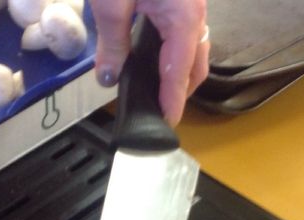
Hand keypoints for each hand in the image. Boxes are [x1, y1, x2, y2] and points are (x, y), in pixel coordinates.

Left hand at [90, 0, 209, 124]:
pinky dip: (174, 51)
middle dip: (180, 91)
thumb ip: (111, 42)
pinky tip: (153, 55)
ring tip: (155, 88)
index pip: (180, 72)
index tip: (166, 124)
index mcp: (184, 18)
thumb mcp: (111, 2)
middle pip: (195, 65)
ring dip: (179, 71)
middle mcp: (195, 13)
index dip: (172, 101)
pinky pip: (184, 32)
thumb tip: (108, 79)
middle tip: (158, 110)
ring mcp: (191, 3)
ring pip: (193, 48)